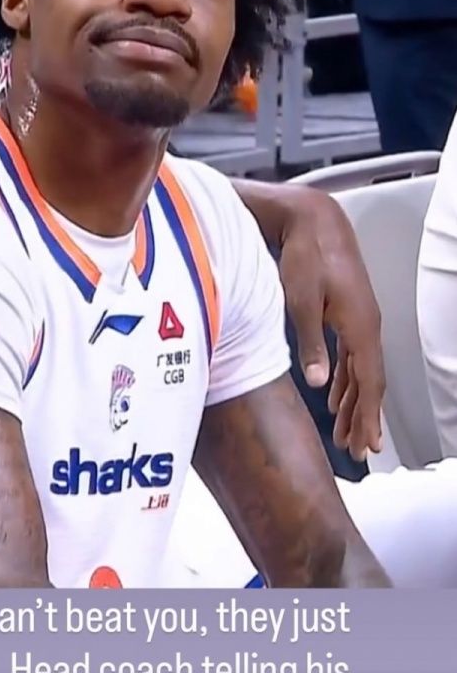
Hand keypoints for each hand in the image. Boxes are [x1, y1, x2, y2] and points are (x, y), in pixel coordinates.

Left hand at [277, 187, 384, 460]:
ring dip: (354, 402)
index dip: (369, 417)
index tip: (369, 445)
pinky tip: (334, 394)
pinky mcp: (348, 313)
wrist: (315, 222)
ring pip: (361, 371)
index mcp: (361, 327)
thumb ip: (310, 344)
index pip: (370, 383)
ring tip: (346, 431)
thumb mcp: (302, 302)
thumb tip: (315, 381)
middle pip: (370, 382)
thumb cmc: (307, 257)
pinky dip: (347, 379)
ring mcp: (360, 320)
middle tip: (359, 450)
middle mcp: (367, 326)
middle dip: (364, 417)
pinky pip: (353, 356)